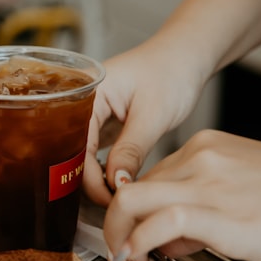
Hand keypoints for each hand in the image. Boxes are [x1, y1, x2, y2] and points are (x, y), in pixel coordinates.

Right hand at [82, 38, 208, 205]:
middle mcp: (82, 104)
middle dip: (90, 181)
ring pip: (83, 155)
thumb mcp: (153, 114)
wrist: (187, 57)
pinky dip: (104, 169)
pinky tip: (118, 182)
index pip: (75, 145)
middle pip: (72, 152)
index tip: (111, 199)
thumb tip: (115, 184)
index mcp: (87, 93)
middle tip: (115, 203)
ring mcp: (92, 115)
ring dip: (97, 178)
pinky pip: (95, 152)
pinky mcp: (103, 124)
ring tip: (118, 196)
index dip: (89, 177)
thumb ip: (131, 150)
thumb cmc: (172, 71)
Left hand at [101, 129, 260, 260]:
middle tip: (121, 252)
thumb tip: (169, 239)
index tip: (137, 239)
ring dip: (118, 235)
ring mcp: (209, 182)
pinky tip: (141, 260)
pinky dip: (138, 243)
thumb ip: (205, 209)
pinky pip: (158, 222)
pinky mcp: (221, 212)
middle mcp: (202, 157)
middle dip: (117, 223)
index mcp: (210, 148)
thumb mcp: (249, 192)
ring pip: (133, 199)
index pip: (152, 179)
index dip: (138, 213)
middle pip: (132, 186)